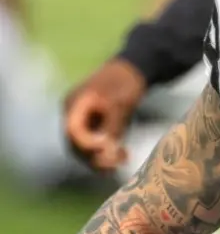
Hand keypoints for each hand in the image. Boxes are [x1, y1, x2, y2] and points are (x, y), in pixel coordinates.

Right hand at [63, 57, 146, 172]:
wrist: (133, 70)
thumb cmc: (125, 83)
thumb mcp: (121, 104)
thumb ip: (112, 127)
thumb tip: (106, 152)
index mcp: (74, 104)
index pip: (73, 132)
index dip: (88, 144)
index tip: (108, 146)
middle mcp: (73, 114)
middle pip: (75, 144)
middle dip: (95, 157)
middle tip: (117, 163)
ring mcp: (82, 120)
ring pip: (85, 149)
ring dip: (102, 158)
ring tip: (124, 158)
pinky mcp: (93, 125)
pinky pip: (94, 145)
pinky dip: (107, 152)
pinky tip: (124, 154)